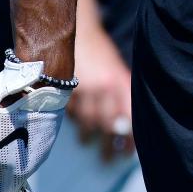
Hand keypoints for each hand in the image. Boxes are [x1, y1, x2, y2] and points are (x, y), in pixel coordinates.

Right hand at [68, 24, 133, 161]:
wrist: (69, 32)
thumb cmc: (97, 50)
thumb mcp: (115, 68)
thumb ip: (121, 90)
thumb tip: (126, 122)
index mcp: (119, 81)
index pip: (128, 116)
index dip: (129, 138)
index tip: (129, 153)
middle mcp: (103, 87)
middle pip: (108, 125)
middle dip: (109, 145)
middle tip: (109, 159)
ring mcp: (82, 90)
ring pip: (88, 123)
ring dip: (90, 135)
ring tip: (90, 142)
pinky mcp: (63, 92)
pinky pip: (71, 115)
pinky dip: (74, 122)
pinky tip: (76, 126)